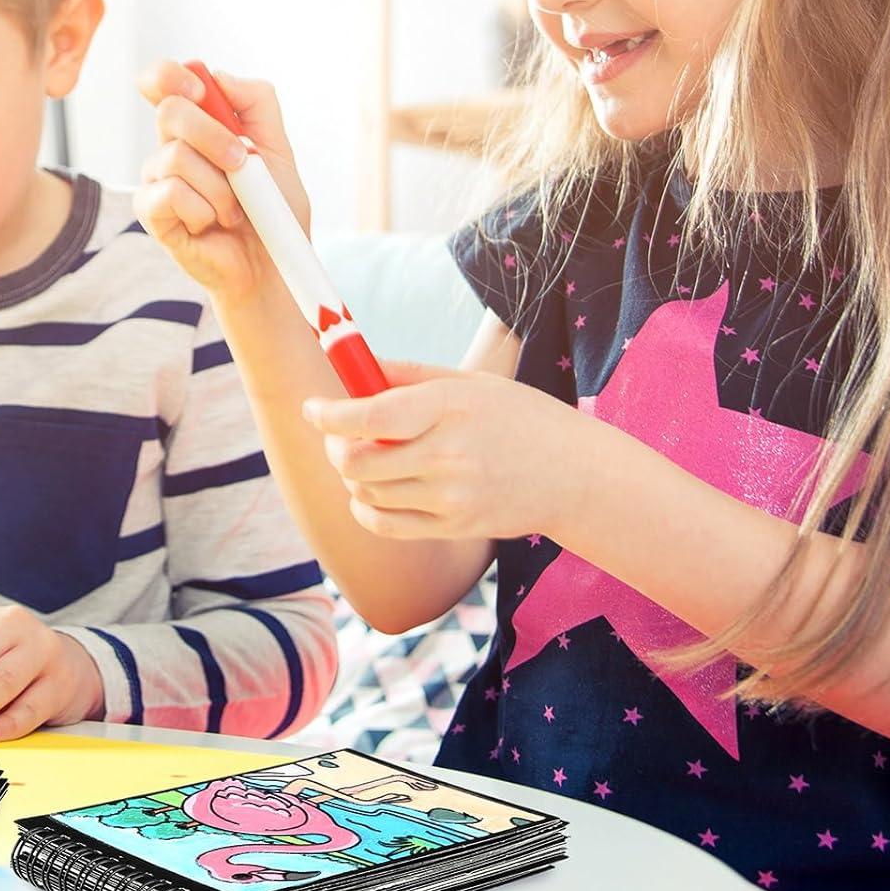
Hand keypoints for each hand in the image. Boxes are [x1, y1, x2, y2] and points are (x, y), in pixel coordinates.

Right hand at [133, 61, 310, 302]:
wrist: (272, 263)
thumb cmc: (272, 208)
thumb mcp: (277, 148)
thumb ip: (256, 102)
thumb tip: (218, 77)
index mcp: (197, 123)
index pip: (162, 80)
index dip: (171, 76)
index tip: (201, 92)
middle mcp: (169, 145)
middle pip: (170, 111)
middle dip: (215, 137)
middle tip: (242, 165)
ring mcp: (156, 179)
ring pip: (177, 156)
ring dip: (220, 187)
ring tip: (233, 210)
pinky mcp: (150, 211)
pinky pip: (170, 193)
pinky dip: (204, 210)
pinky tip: (211, 225)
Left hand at [303, 361, 597, 543]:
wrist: (575, 475)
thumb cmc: (517, 417)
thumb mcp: (468, 382)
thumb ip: (405, 375)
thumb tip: (350, 362)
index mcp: (449, 407)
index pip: (369, 415)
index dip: (328, 414)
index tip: (314, 409)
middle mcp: (448, 455)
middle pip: (357, 460)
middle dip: (334, 445)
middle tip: (338, 434)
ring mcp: (450, 498)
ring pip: (366, 492)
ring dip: (351, 474)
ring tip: (365, 456)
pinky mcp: (452, 528)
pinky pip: (384, 524)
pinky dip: (365, 506)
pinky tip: (374, 489)